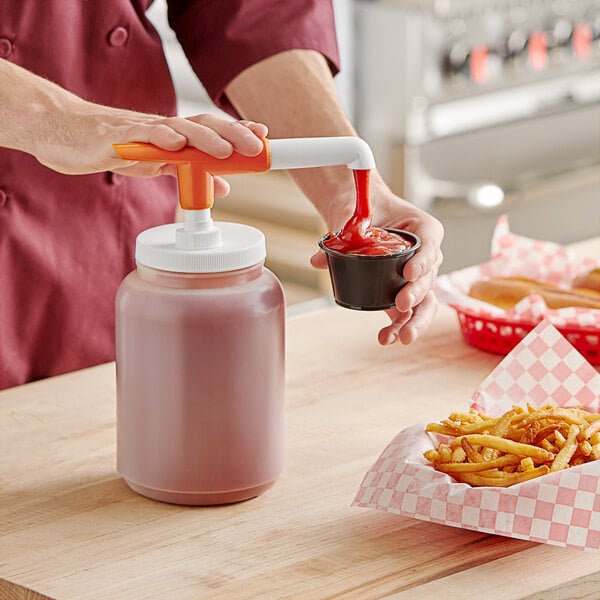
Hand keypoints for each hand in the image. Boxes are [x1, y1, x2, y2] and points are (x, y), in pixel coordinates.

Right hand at [40, 108, 267, 198]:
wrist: (63, 134)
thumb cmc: (112, 145)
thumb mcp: (157, 164)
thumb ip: (188, 172)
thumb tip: (224, 185)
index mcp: (173, 137)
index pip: (211, 130)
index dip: (237, 132)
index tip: (263, 137)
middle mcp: (162, 130)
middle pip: (202, 126)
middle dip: (231, 134)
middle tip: (256, 145)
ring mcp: (140, 131)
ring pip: (177, 129)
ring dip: (203, 138)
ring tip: (225, 149)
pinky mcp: (115, 138)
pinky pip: (140, 136)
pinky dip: (159, 138)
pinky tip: (175, 143)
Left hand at [311, 183, 443, 345]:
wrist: (359, 212)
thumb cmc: (363, 208)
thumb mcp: (352, 214)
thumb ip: (341, 233)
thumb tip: (318, 260)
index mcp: (423, 228)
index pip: (429, 244)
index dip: (422, 261)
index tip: (408, 273)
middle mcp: (425, 254)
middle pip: (429, 277)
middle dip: (417, 294)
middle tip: (402, 304)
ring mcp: (415, 276)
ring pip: (423, 301)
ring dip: (413, 320)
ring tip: (401, 336)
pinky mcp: (401, 292)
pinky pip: (404, 312)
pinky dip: (397, 326)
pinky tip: (386, 338)